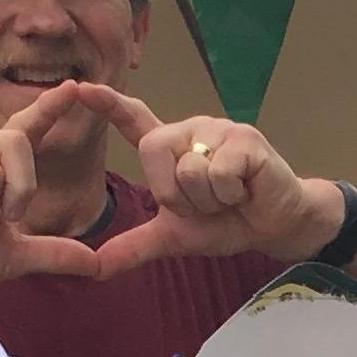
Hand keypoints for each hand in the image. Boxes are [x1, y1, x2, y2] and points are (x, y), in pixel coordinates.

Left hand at [60, 85, 337, 274]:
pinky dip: (231, 194)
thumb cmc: (227, 222)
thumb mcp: (175, 237)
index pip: (133, 120)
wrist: (275, 227)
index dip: (108, 104)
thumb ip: (134, 247)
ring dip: (208, 199)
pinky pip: (219, 172)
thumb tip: (93, 269)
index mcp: (170, 148)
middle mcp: (189, 130)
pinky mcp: (245, 138)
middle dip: (176, 194)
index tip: (81, 88)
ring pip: (189, 169)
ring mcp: (218, 130)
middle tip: (205, 202)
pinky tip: (246, 190)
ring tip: (229, 196)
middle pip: (154, 154)